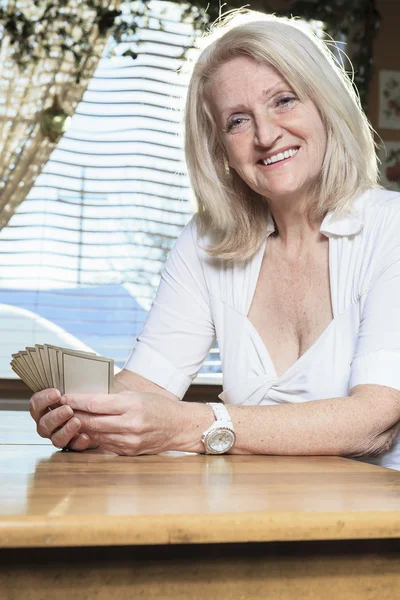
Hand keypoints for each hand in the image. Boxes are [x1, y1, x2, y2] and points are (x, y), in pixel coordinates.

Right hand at [30, 388, 98, 450]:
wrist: (101, 415)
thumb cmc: (84, 399)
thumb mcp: (78, 389)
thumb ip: (72, 384)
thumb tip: (77, 370)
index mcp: (45, 409)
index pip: (36, 404)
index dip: (43, 399)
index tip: (56, 393)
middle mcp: (49, 425)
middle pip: (44, 424)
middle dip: (55, 416)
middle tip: (68, 409)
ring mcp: (60, 436)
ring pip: (56, 439)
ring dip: (66, 430)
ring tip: (77, 422)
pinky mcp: (73, 446)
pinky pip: (73, 448)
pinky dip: (79, 442)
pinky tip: (85, 436)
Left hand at [58, 390, 208, 455]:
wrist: (178, 426)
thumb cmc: (157, 406)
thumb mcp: (136, 396)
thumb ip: (112, 398)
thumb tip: (86, 400)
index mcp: (131, 405)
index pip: (95, 404)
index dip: (76, 400)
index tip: (64, 396)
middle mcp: (130, 424)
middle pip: (92, 421)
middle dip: (73, 415)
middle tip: (60, 409)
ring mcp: (129, 440)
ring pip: (95, 434)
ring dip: (80, 427)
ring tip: (69, 419)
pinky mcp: (128, 451)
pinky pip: (105, 444)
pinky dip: (94, 437)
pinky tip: (86, 431)